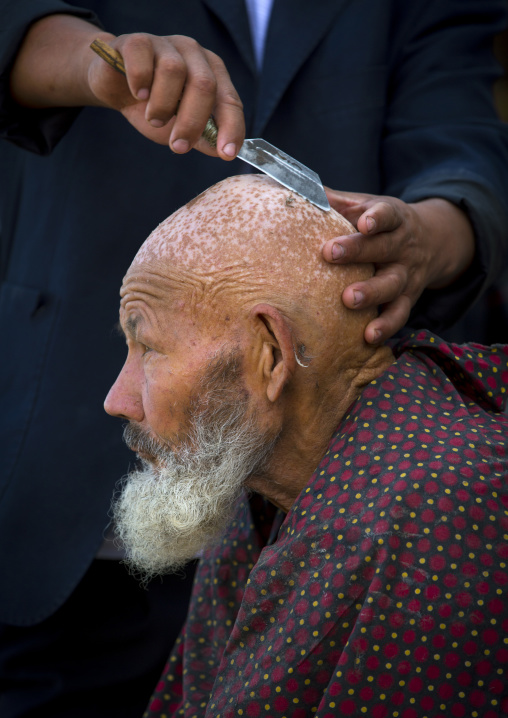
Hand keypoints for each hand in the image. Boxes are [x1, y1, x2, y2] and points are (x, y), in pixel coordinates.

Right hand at [87, 33, 244, 157]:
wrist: (115, 87)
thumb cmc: (153, 106)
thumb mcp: (180, 126)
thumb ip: (203, 137)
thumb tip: (221, 152)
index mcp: (212, 73)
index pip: (230, 100)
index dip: (231, 128)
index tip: (226, 154)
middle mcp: (194, 54)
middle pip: (204, 85)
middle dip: (192, 122)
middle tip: (178, 147)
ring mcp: (166, 44)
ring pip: (174, 72)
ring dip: (163, 106)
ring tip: (154, 119)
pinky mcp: (137, 42)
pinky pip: (143, 63)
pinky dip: (140, 84)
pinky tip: (138, 95)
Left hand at [322, 190, 474, 343]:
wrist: (433, 241)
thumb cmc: (383, 223)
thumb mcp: (368, 204)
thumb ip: (338, 201)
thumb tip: (299, 190)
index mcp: (394, 219)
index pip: (388, 215)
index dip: (378, 217)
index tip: (364, 222)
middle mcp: (403, 247)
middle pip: (384, 249)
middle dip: (358, 252)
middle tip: (331, 253)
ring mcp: (407, 275)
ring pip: (392, 285)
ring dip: (371, 293)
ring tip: (349, 299)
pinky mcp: (408, 299)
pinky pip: (398, 315)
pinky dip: (386, 327)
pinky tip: (368, 337)